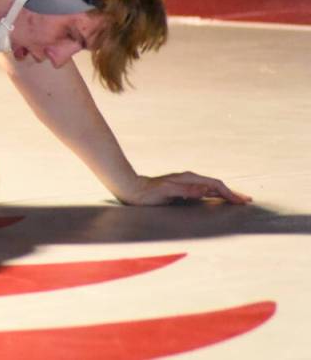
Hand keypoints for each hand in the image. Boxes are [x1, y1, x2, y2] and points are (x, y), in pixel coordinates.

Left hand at [117, 172, 252, 205]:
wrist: (132, 190)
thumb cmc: (148, 194)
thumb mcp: (166, 192)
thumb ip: (185, 190)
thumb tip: (205, 189)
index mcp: (188, 178)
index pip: (215, 184)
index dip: (229, 193)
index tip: (241, 201)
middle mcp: (188, 180)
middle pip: (215, 185)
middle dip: (231, 193)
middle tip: (246, 201)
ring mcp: (185, 184)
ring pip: (210, 188)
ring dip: (224, 194)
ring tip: (236, 201)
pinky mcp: (181, 191)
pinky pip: (203, 192)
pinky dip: (214, 196)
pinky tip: (216, 201)